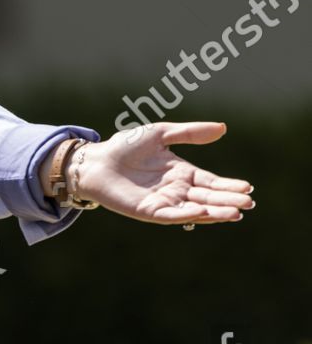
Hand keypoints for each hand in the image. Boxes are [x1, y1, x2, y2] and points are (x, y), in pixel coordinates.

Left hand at [73, 121, 254, 225]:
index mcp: (183, 173)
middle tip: (248, 203)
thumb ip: (190, 133)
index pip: (212, 182)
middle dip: (228, 201)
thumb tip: (223, 127)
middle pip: (208, 197)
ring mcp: (164, 202)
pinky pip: (171, 216)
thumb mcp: (161, 134)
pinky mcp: (148, 211)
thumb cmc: (126, 146)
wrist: (95, 159)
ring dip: (215, 212)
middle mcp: (177, 190)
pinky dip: (187, 215)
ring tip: (235, 213)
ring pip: (195, 210)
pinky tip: (202, 211)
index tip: (247, 188)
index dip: (229, 186)